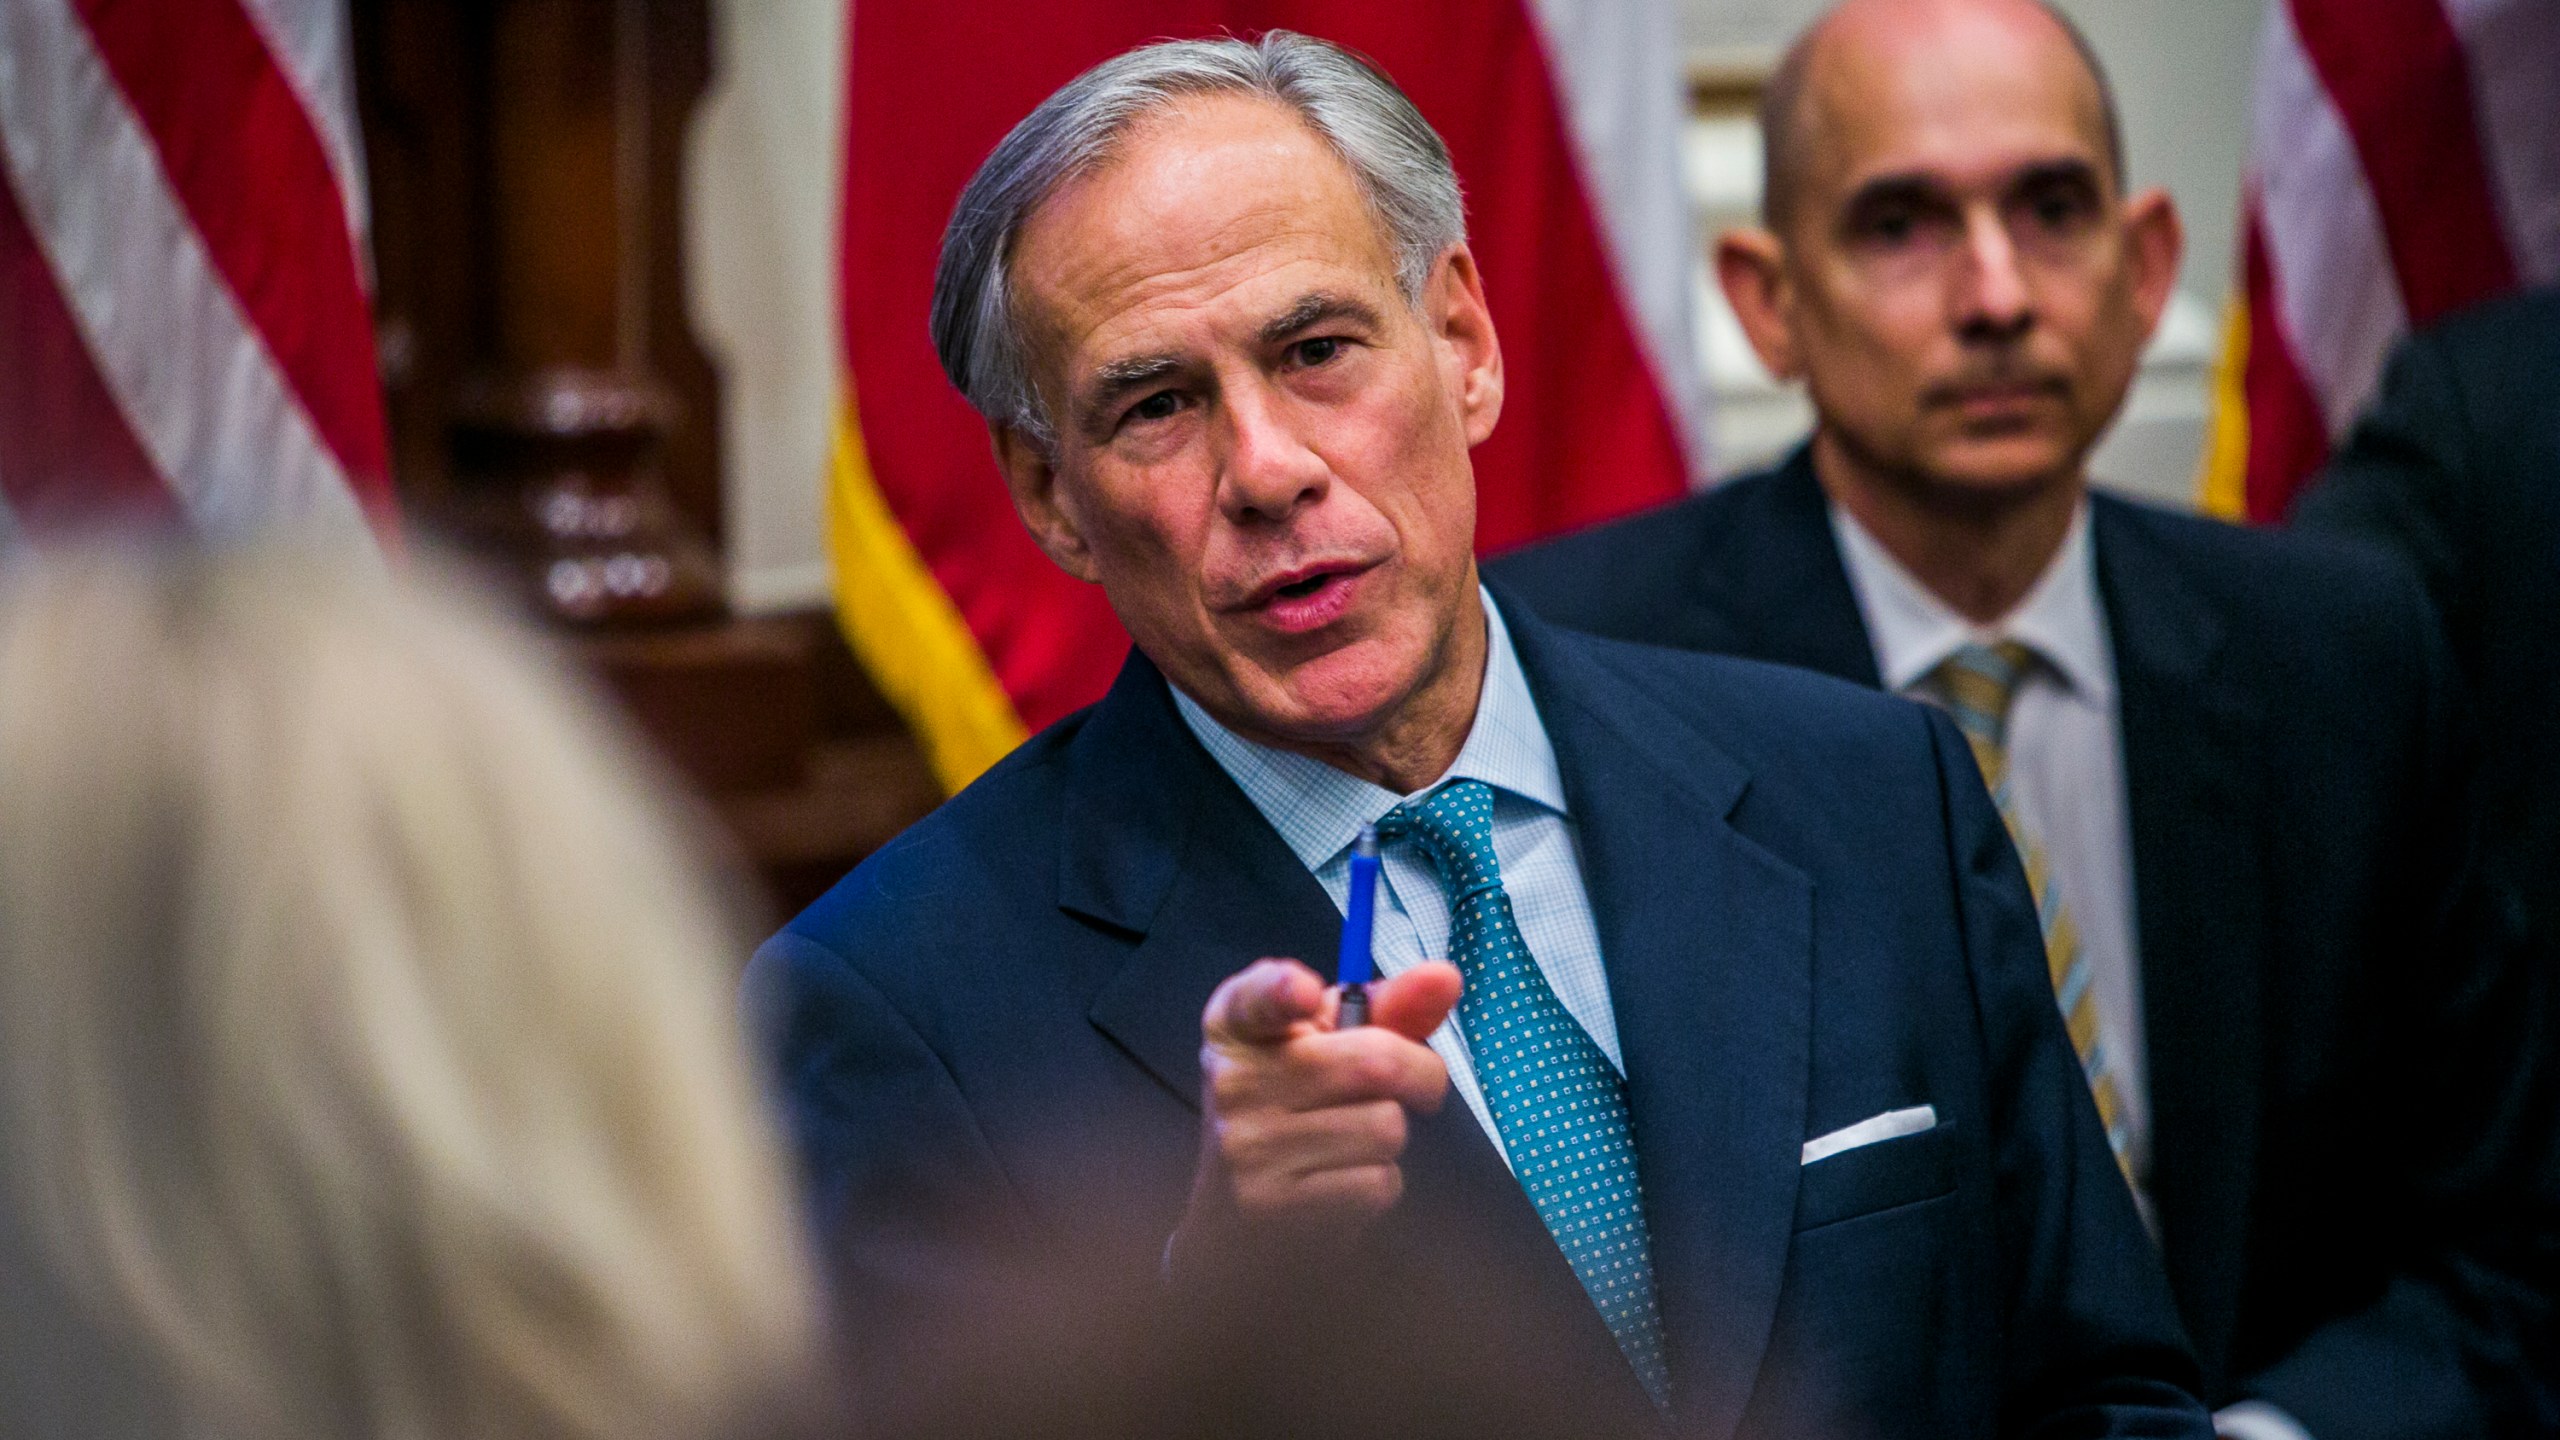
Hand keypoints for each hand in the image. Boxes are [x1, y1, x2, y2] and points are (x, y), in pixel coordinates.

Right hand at [1180, 957, 1461, 1243]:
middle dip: (1422, 1074)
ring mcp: (1249, 1146)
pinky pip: (1378, 1181)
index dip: (1283, 990)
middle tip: (1419, 1088)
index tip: (1307, 991)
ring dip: (1392, 1135)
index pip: (1255, 997)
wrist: (1239, 1221)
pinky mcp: (1275, 1205)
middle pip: (1373, 1062)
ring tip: (1355, 1141)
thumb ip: (1385, 1009)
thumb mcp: (1325, 1047)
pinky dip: (1381, 1183)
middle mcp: (1233, 1081)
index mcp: (1237, 1026)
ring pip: (1386, 1126)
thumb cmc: (1295, 1111)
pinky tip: (1343, 1181)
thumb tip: (1446, 975)